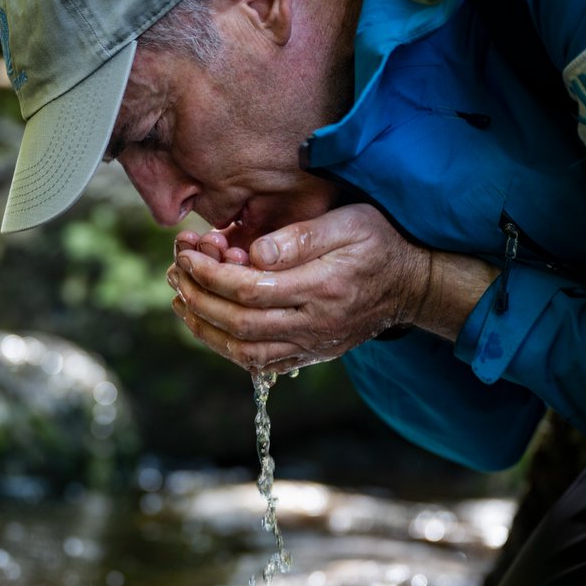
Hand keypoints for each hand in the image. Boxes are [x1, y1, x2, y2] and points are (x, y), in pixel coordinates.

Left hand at [168, 205, 431, 371]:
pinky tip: (206, 323)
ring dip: (204, 327)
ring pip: (243, 350)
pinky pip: (258, 363)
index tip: (189, 254)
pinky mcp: (307, 354)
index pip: (250, 290)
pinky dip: (225, 347)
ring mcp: (310, 345)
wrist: (409, 285)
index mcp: (321, 287)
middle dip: (198, 298)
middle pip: (239, 323)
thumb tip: (253, 252)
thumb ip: (300, 236)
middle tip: (176, 274)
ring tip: (181, 299)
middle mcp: (313, 324)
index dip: (211, 274)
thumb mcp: (348, 222)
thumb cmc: (377, 243)